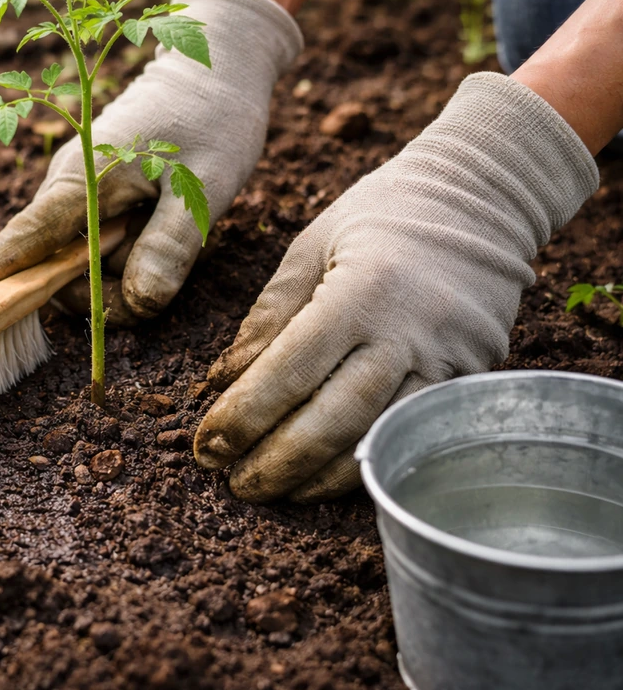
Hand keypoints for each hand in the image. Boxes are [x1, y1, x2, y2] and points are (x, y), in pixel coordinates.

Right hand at [0, 0, 302, 319]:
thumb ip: (170, 247)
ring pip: (84, 265)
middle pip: (58, 273)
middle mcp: (68, 190)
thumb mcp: (202, 187)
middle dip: (104, 291)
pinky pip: (100, 249)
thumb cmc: (213, 118)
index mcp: (82, 181)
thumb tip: (139, 302)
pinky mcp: (97, 202)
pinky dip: (130, 254)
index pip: (25, 240)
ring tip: (170, 225)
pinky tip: (161, 225)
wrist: (218, 66)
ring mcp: (80, 197)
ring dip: (125, 269)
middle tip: (161, 264)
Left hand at [194, 73, 597, 503]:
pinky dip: (365, 462)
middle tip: (233, 484)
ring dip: (318, 479)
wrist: (482, 197)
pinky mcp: (471, 378)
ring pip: (376, 441)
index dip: (243, 417)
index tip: (206, 448)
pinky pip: (411, 435)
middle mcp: (408, 333)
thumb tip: (223, 382)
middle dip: (275, 462)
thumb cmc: (381, 214)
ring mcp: (447, 361)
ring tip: (273, 491)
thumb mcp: (309, 246)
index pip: (290, 370)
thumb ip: (267, 318)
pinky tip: (326, 477)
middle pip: (333, 419)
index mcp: (360, 290)